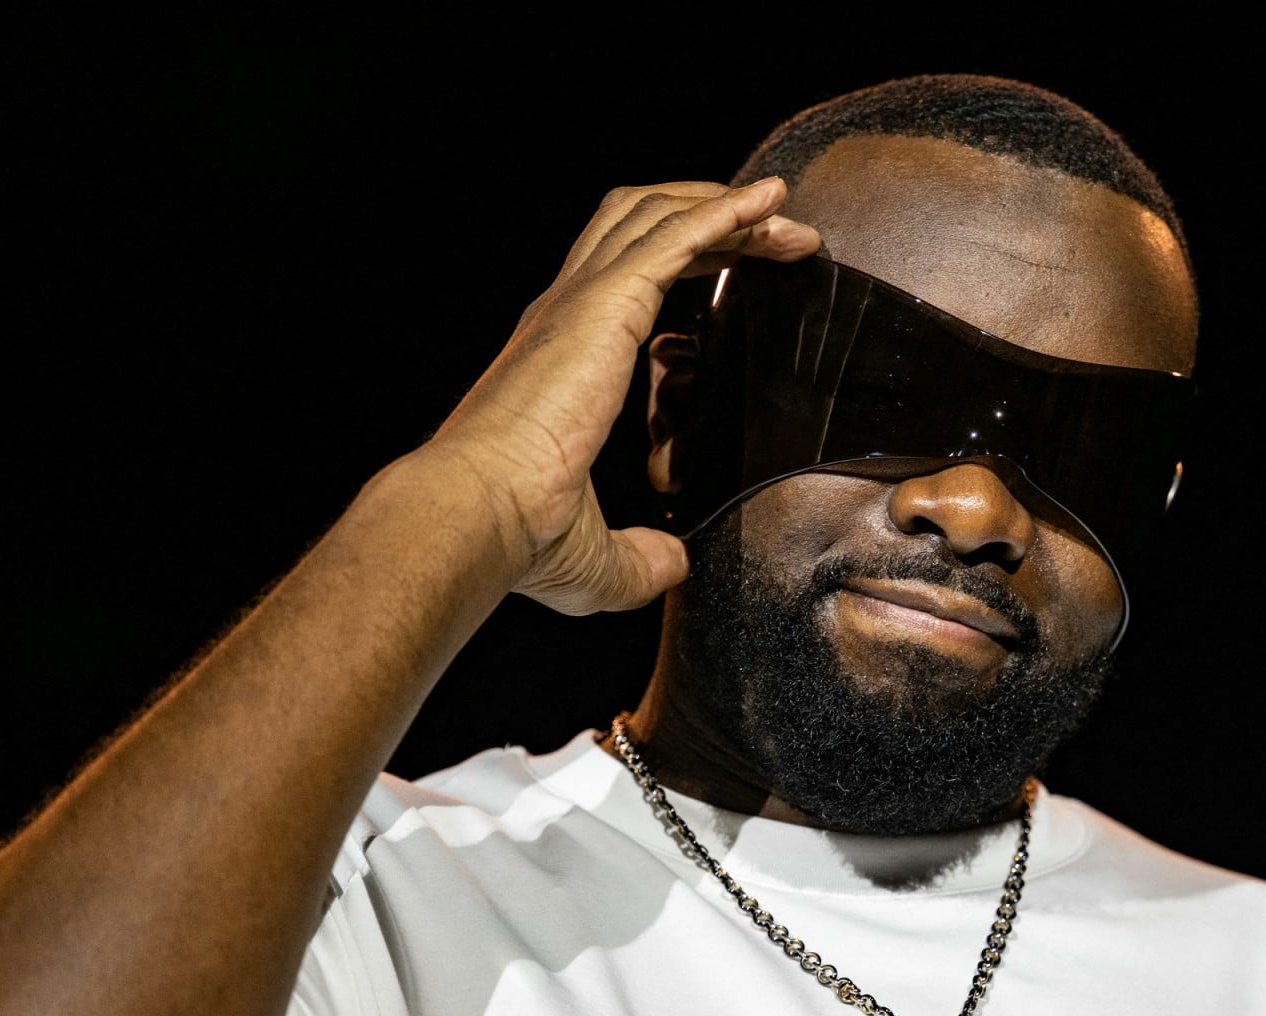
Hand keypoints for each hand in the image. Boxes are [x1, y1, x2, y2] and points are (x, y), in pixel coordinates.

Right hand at [421, 177, 818, 613]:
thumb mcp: (596, 557)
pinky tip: (767, 202)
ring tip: (785, 210)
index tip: (740, 262)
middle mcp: (564, 314)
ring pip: (658, 215)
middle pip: (640, 224)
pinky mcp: (605, 305)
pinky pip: (675, 236)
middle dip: (709, 214)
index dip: (682, 256)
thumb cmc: (517, 533)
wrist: (479, 514)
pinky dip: (725, 210)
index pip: (623, 277)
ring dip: (728, 206)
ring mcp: (581, 303)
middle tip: (776, 227)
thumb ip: (639, 557)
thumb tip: (672, 564)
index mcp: (559, 356)